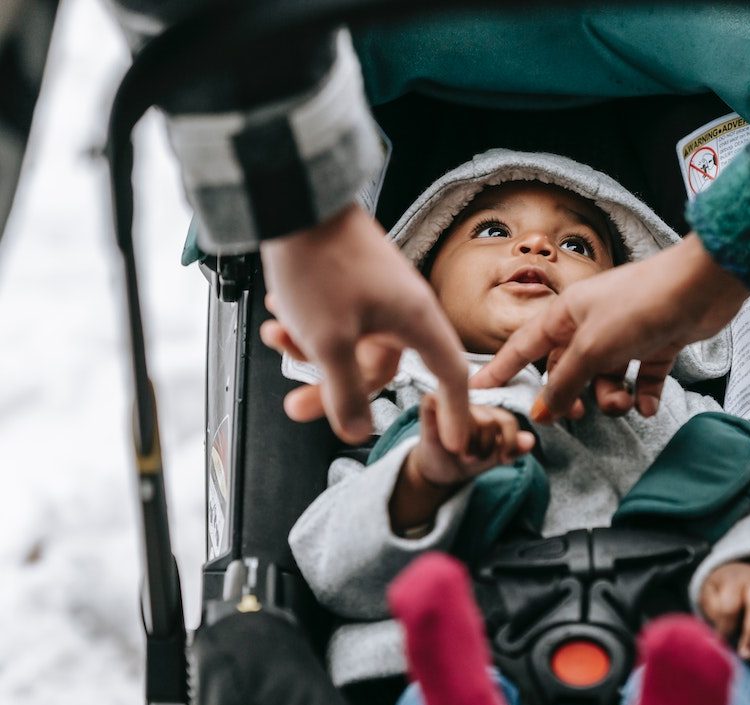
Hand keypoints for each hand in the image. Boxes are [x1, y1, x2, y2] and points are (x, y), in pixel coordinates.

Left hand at [260, 204, 469, 449]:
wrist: (296, 198)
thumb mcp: (329, 341)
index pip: (450, 376)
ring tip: (275, 338)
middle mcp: (404, 307)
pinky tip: (278, 315)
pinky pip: (337, 319)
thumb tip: (357, 431)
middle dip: (334, 388)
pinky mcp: (353, 280)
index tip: (454, 442)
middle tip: (297, 407)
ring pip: (350, 343)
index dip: (455, 413)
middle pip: (379, 368)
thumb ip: (344, 392)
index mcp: (416, 320)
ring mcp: (378, 292)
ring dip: (309, 350)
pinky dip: (308, 324)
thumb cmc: (319, 263)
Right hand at [389, 396, 534, 531]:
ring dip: (468, 444)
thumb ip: (513, 448)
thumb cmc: (467, 460)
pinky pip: (440, 403)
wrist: (438, 470)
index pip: (507, 420)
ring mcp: (451, 402)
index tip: (503, 459)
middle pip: (490, 422)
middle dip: (485, 447)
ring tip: (462, 454)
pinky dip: (446, 427)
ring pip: (469, 419)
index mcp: (490, 412)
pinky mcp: (430, 405)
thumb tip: (530, 441)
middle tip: (475, 458)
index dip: (508, 442)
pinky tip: (447, 441)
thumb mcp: (494, 458)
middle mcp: (472, 404)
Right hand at [470, 233, 749, 421]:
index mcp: (566, 314)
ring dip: (612, 397)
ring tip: (625, 402)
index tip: (480, 388)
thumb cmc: (641, 305)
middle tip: (577, 416)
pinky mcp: (656, 342)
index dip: (501, 368)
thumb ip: (565, 383)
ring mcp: (624, 332)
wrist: (701, 287)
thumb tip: (543, 411)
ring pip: (605, 377)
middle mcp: (591, 322)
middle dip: (572, 395)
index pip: (523, 346)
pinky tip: (647, 405)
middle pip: (567, 369)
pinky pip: (640, 377)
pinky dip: (643, 394)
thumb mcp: (592, 349)